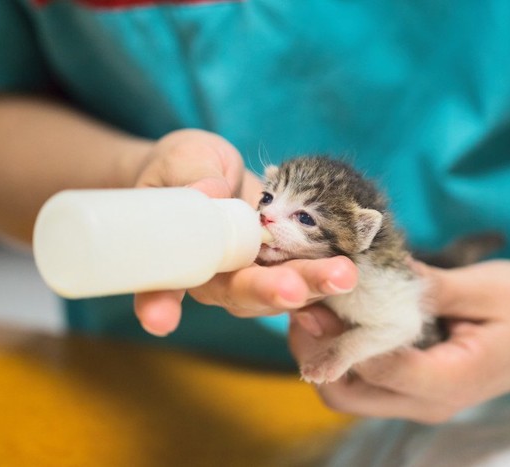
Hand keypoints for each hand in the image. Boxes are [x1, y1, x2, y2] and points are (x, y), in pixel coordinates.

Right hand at [130, 129, 358, 334]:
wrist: (217, 174)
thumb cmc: (187, 167)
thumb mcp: (184, 160)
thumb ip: (192, 176)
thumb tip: (208, 193)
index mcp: (181, 257)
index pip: (161, 284)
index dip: (158, 302)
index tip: (160, 320)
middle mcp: (218, 278)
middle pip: (240, 293)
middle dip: (270, 291)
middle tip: (293, 291)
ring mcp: (255, 276)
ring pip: (281, 290)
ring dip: (312, 286)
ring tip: (343, 275)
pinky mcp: (286, 268)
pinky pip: (307, 283)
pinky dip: (328, 288)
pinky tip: (351, 282)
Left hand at [289, 260, 509, 423]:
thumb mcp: (484, 287)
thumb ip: (425, 287)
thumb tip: (367, 271)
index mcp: (451, 380)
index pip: (376, 367)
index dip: (337, 333)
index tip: (311, 295)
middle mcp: (430, 402)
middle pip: (347, 393)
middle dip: (317, 350)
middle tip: (304, 299)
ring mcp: (422, 401)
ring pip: (349, 393)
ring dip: (325, 354)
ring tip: (317, 304)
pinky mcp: (418, 388)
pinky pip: (366, 382)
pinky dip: (344, 354)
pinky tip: (341, 316)